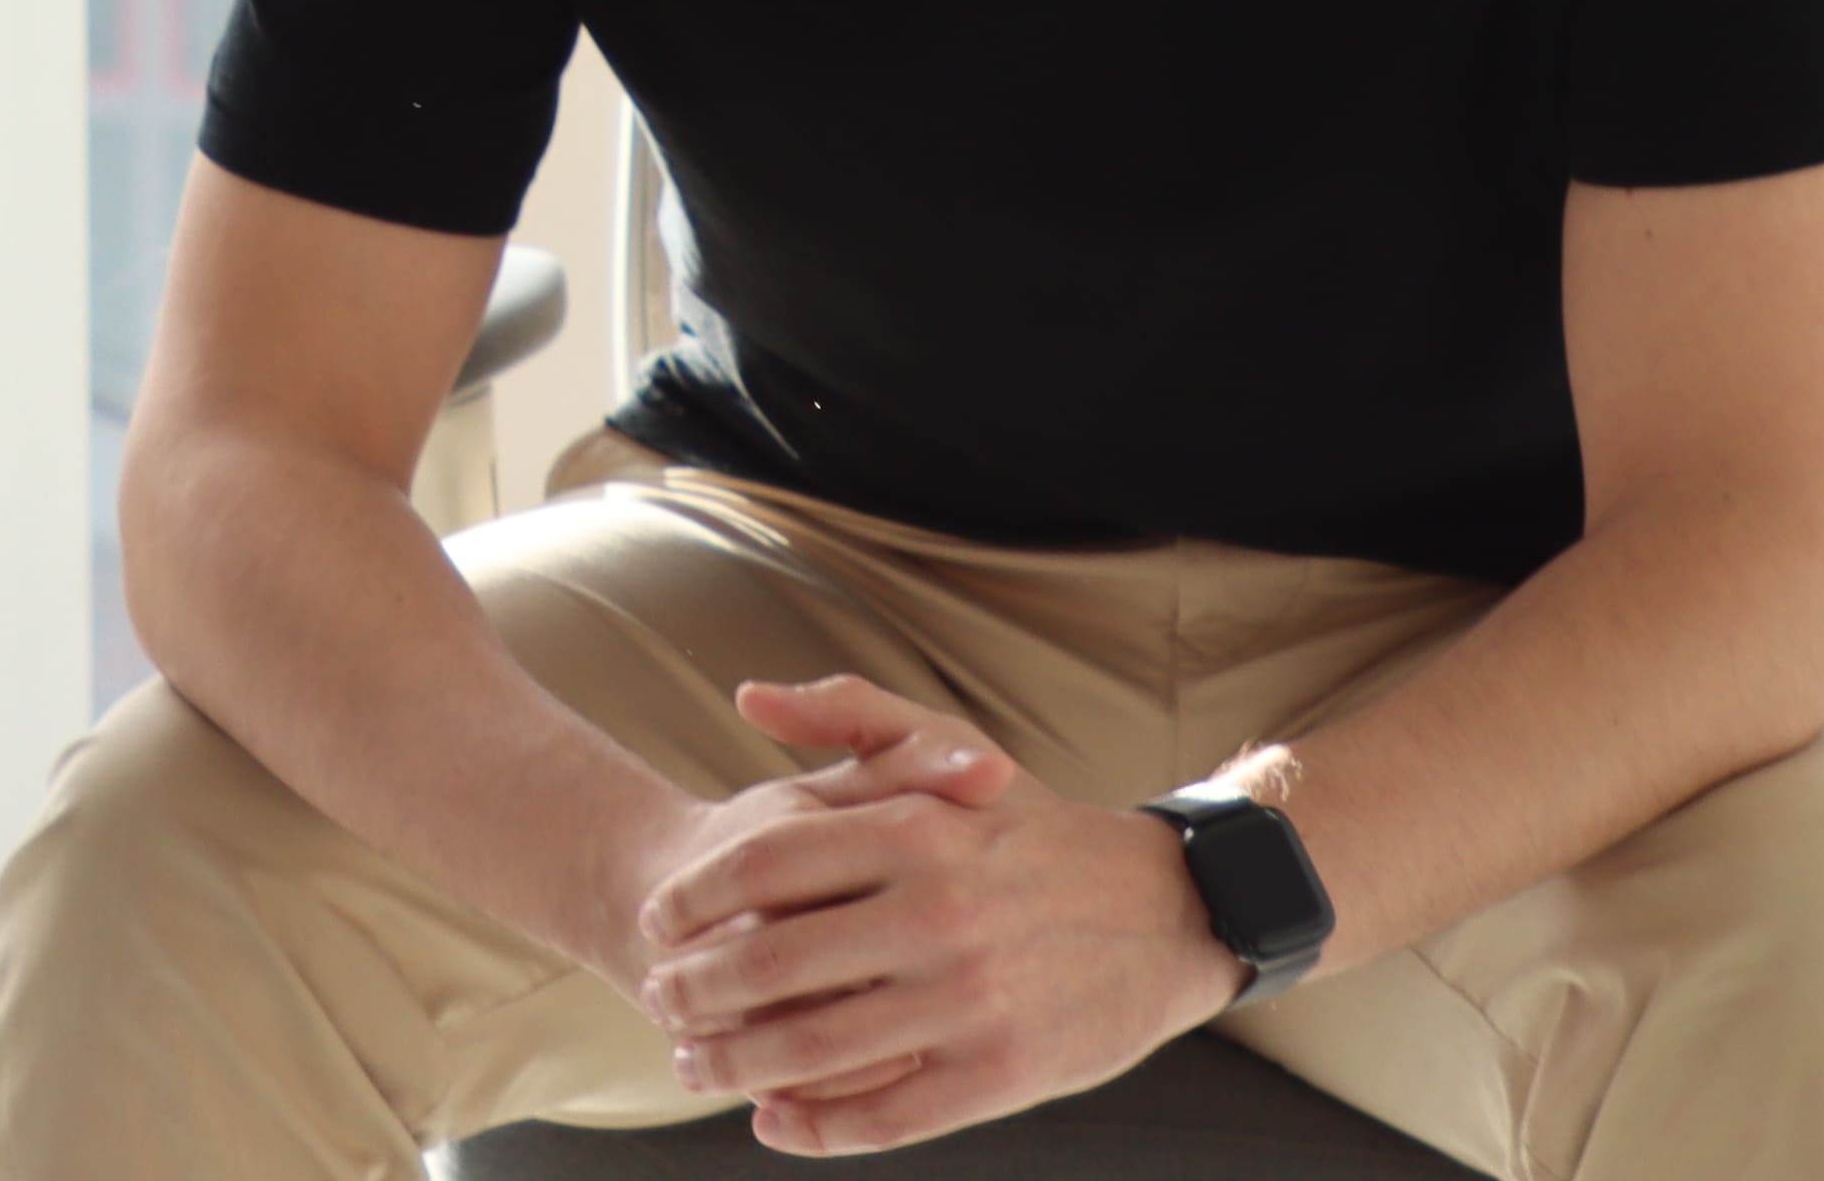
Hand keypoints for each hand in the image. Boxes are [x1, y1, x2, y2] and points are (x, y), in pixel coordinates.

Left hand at [625, 676, 1238, 1153]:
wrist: (1167, 910)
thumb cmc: (1035, 827)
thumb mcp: (951, 746)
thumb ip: (849, 712)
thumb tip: (748, 697)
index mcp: (916, 830)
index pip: (764, 865)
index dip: (692, 898)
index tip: (656, 921)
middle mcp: (936, 913)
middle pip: (771, 961)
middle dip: (696, 989)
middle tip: (660, 1000)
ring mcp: (968, 999)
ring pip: (813, 1045)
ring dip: (734, 1062)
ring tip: (694, 1063)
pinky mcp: (999, 1073)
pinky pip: (883, 1114)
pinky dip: (813, 1126)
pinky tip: (771, 1119)